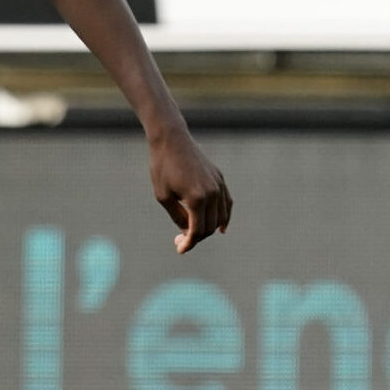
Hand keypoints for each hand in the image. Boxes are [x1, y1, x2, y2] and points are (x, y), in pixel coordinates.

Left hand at [149, 131, 231, 253]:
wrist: (171, 140)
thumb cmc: (162, 167)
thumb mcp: (163, 196)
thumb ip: (177, 217)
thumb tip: (188, 233)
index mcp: (197, 199)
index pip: (197, 231)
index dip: (188, 243)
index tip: (179, 249)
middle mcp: (213, 193)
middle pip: (210, 227)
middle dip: (196, 237)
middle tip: (179, 239)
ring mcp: (219, 186)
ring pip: (220, 217)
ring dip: (209, 228)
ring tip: (193, 232)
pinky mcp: (220, 179)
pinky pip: (226, 204)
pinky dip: (224, 217)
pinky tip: (221, 227)